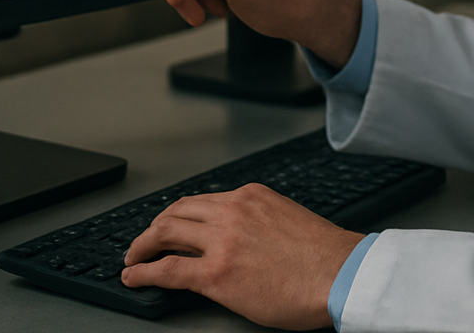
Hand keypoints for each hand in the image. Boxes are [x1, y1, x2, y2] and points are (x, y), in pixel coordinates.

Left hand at [121, 183, 365, 330]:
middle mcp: (232, 211)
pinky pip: (166, 269)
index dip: (178, 215)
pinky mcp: (216, 273)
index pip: (201, 201)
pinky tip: (133, 276)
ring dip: (142, 246)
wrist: (341, 274)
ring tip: (133, 258)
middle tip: (143, 242)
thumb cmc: (325, 256)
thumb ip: (258, 221)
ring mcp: (221, 241)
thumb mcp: (287, 219)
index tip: (169, 225)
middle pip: (175, 212)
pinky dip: (143, 272)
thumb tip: (240, 240)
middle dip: (153, 228)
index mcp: (251, 196)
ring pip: (165, 234)